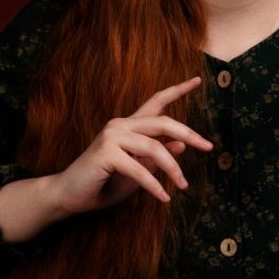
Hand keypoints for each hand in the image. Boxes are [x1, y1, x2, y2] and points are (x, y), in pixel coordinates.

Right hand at [53, 76, 213, 215]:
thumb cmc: (103, 184)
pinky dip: (154, 185)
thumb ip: (156, 157)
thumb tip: (181, 145)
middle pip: (163, 122)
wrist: (70, 197)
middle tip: (209, 147)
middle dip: (189, 133)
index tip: (198, 80)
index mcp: (129, 126)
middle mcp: (120, 125)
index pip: (156, 102)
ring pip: (154, 148)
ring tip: (183, 186)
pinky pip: (140, 169)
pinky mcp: (106, 152)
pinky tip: (164, 198)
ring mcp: (112, 136)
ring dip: (173, 170)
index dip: (178, 90)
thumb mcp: (138, 171)